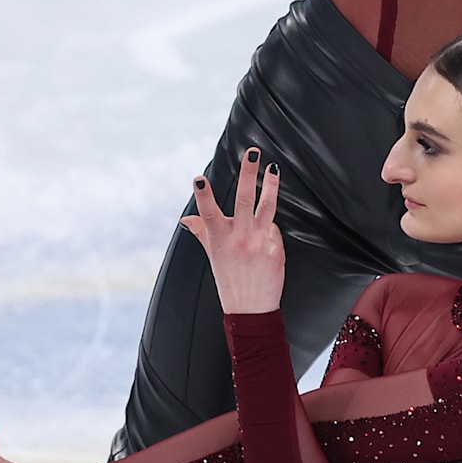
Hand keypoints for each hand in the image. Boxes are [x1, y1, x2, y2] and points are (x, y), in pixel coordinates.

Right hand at [181, 148, 286, 315]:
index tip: (198, 178)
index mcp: (220, 240)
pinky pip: (274, 230)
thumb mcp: (212, 256)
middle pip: (243, 200)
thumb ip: (201, 233)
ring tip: (273, 169)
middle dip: (247, 174)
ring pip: (266, 208)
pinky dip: (270, 230)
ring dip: (270, 186)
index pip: (208, 213)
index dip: (203, 196)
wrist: (251, 310)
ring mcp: (259, 243)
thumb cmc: (229, 280)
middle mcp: (239, 239)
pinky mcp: (275, 250)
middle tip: (252, 152)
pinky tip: (266, 237)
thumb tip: (185, 220)